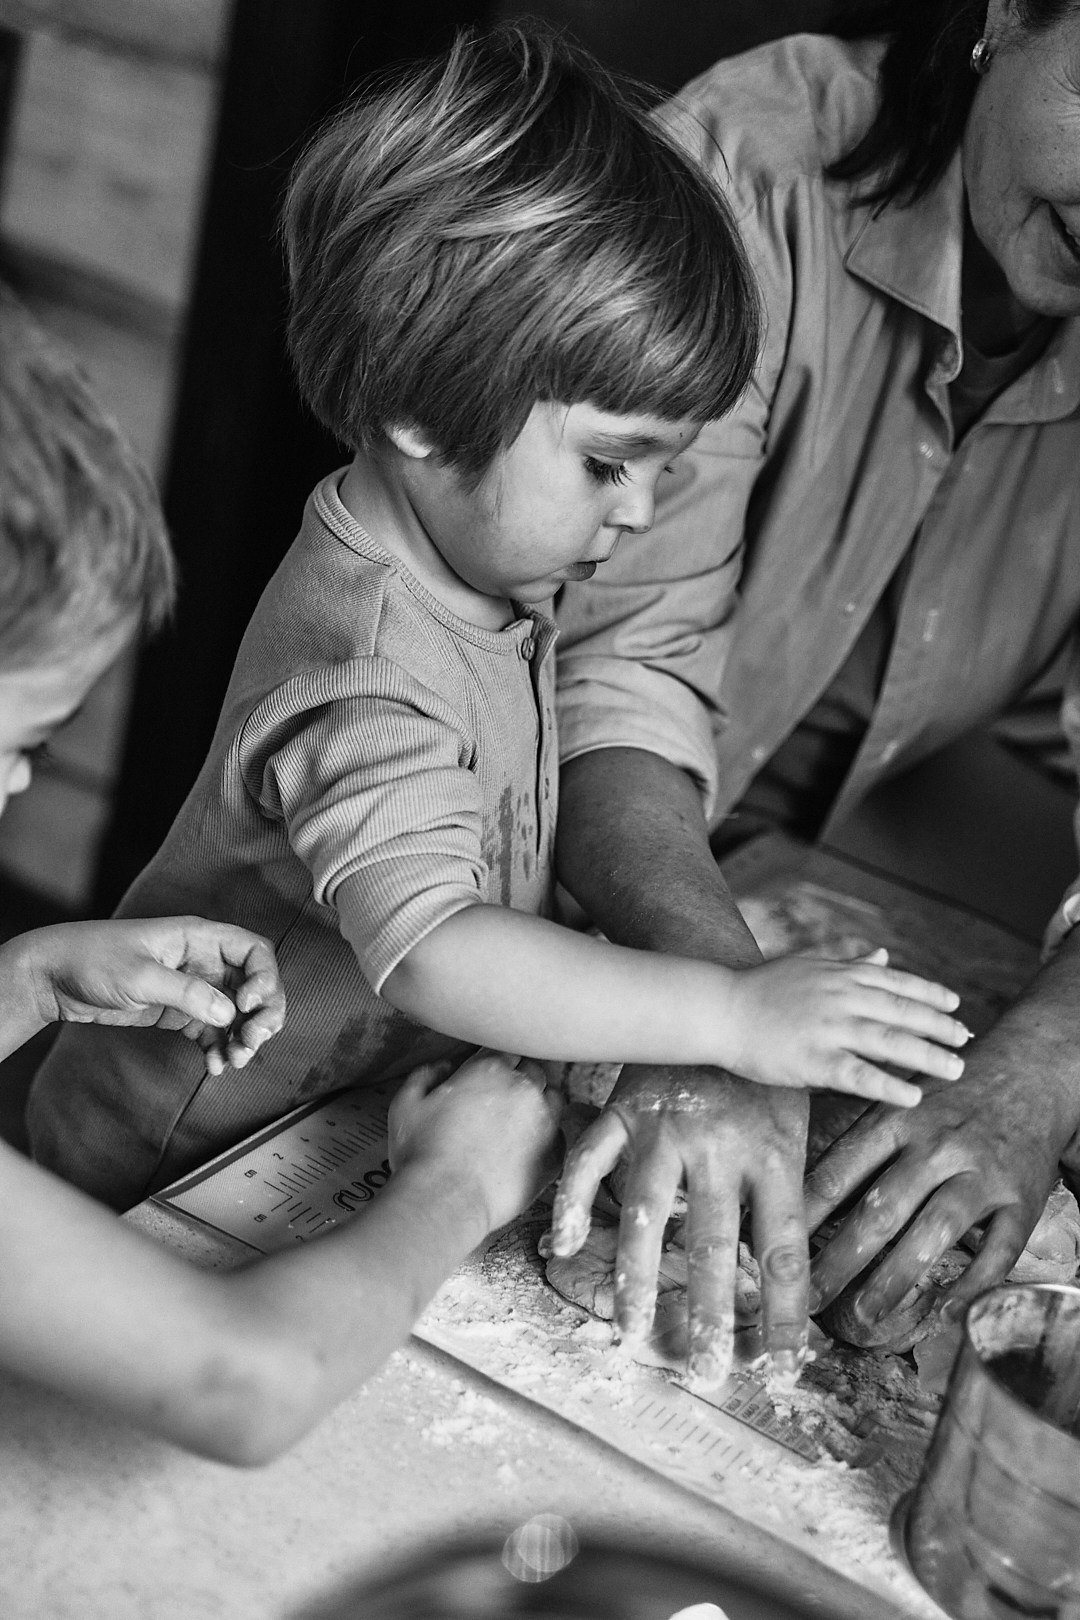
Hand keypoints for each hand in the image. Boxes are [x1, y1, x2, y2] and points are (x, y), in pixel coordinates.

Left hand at [24, 916, 284, 1072]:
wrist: (54, 978)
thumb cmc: (93, 959)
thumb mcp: (140, 975)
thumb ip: (187, 993)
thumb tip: (229, 1014)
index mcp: (198, 938)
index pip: (254, 951)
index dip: (264, 977)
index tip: (249, 1005)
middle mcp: (202, 961)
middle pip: (253, 984)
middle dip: (261, 1015)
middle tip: (252, 1042)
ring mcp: (192, 987)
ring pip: (236, 1012)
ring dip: (243, 1037)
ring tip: (236, 1060)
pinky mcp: (178, 1011)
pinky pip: (211, 1030)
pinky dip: (219, 1048)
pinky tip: (215, 1066)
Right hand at [389, 1049, 562, 1232]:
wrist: (445, 1201)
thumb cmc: (422, 1153)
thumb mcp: (406, 1104)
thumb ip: (425, 1075)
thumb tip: (444, 1068)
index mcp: (490, 1068)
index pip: (506, 1049)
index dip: (496, 1064)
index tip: (487, 1078)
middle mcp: (524, 1088)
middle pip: (533, 1070)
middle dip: (519, 1080)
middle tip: (500, 1101)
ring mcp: (545, 1121)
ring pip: (553, 1099)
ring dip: (538, 1105)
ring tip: (517, 1124)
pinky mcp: (554, 1154)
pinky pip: (560, 1135)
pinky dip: (547, 1138)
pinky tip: (527, 1150)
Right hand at [547, 1064, 809, 1389]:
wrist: (722, 985)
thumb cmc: (765, 1067)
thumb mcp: (797, 1121)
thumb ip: (790, 1194)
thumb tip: (793, 1280)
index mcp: (774, 1152)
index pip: (785, 1250)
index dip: (784, 1312)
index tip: (781, 1366)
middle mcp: (719, 1146)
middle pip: (714, 1245)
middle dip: (710, 1315)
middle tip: (706, 1374)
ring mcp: (665, 1127)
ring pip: (647, 1214)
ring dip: (637, 1278)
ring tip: (632, 1335)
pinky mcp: (624, 1109)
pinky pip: (590, 1160)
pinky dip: (571, 1200)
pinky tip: (560, 1244)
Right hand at [725, 948, 968, 1106]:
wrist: (720, 1008)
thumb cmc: (762, 989)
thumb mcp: (809, 966)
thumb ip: (849, 964)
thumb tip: (883, 956)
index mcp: (841, 976)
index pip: (897, 983)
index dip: (930, 995)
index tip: (957, 1006)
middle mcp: (841, 998)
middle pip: (903, 1012)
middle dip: (940, 1027)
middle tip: (966, 1041)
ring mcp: (829, 1028)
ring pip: (890, 1042)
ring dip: (928, 1056)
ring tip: (955, 1070)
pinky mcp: (813, 1059)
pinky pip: (859, 1075)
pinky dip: (888, 1085)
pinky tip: (912, 1097)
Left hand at [805, 1062, 1069, 1333]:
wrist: (1032, 1070)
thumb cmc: (949, 1097)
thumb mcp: (897, 1103)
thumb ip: (858, 1146)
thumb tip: (800, 1196)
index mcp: (896, 1120)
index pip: (841, 1171)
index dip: (807, 1215)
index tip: (782, 1250)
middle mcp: (937, 1147)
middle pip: (882, 1209)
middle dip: (840, 1259)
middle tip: (810, 1300)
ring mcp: (981, 1174)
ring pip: (935, 1231)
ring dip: (895, 1278)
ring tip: (864, 1315)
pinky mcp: (1022, 1199)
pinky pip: (998, 1250)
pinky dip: (971, 1285)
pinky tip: (945, 1313)